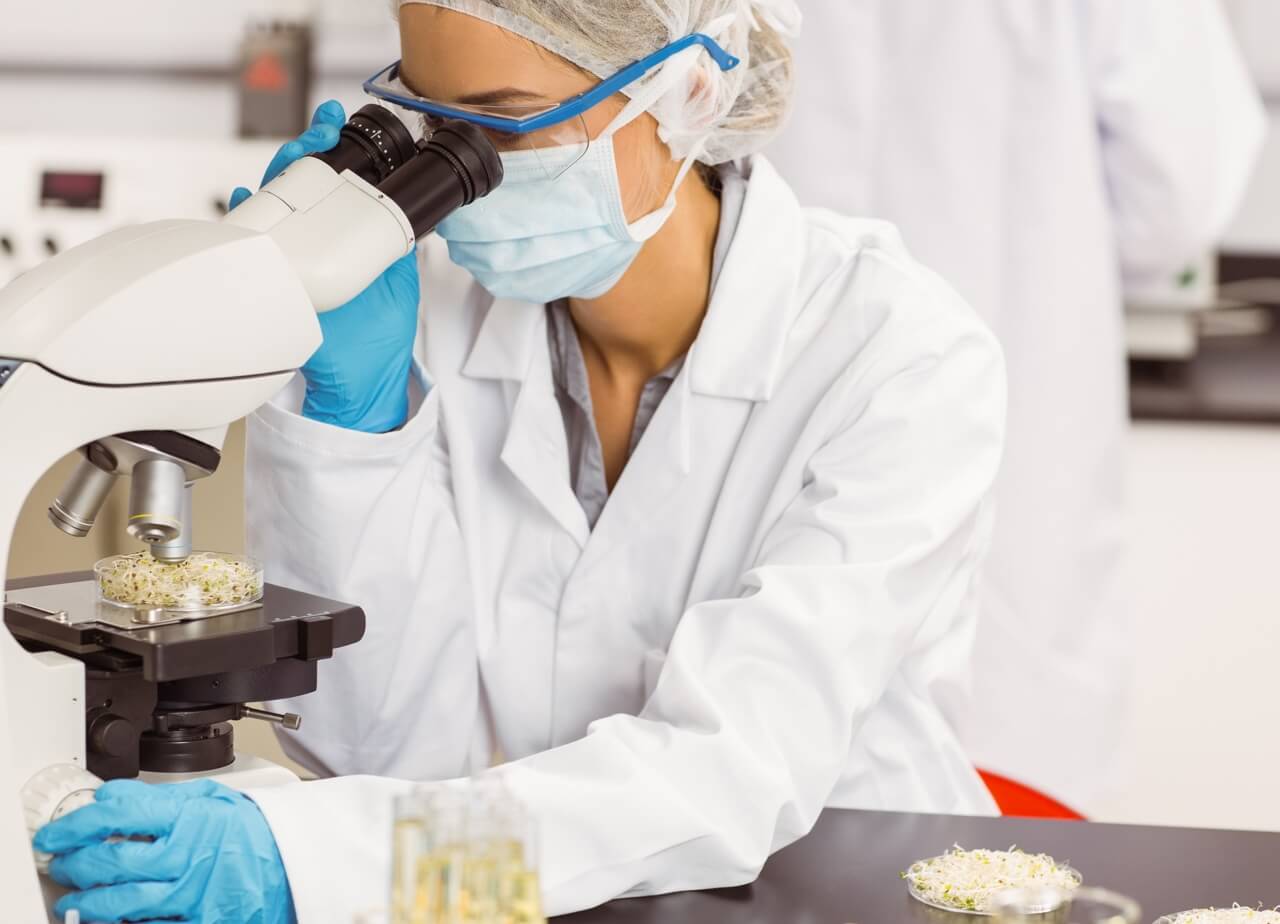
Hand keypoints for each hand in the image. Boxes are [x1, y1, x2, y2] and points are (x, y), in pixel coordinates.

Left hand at [33, 779, 294, 923]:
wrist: (297, 864)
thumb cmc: (257, 831)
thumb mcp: (214, 799)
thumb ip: (164, 799)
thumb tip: (112, 797)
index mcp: (192, 818)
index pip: (119, 815)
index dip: (78, 824)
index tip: (58, 832)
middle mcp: (189, 857)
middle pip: (111, 861)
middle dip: (75, 864)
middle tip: (63, 862)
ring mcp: (192, 895)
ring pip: (120, 903)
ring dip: (88, 901)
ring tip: (76, 898)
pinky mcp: (199, 923)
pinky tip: (110, 917)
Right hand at [230, 100, 421, 433]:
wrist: (364, 385)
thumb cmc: (377, 337)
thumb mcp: (393, 279)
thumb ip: (390, 240)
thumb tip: (404, 202)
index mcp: (335, 238)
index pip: (325, 184)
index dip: (328, 151)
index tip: (338, 125)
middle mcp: (305, 246)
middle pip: (292, 186)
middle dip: (303, 152)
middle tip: (322, 132)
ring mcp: (284, 264)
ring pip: (268, 207)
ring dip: (275, 175)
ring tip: (292, 157)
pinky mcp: (270, 289)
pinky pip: (246, 250)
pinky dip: (241, 223)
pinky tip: (243, 198)